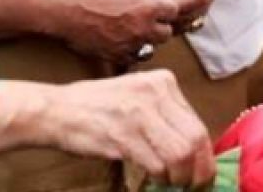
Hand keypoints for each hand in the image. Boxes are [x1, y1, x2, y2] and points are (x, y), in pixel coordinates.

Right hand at [36, 0, 177, 64]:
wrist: (61, 8)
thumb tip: (150, 0)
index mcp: (147, 7)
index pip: (173, 11)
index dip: (167, 7)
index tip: (159, 5)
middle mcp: (142, 29)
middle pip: (166, 33)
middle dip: (160, 26)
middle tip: (148, 19)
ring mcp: (129, 45)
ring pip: (150, 49)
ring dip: (146, 41)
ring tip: (135, 33)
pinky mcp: (114, 57)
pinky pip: (131, 59)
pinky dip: (130, 52)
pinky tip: (121, 43)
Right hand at [42, 71, 214, 187]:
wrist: (57, 110)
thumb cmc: (96, 106)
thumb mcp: (138, 95)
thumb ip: (165, 114)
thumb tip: (193, 146)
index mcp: (163, 82)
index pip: (198, 123)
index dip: (205, 155)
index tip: (202, 171)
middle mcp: (155, 93)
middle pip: (195, 139)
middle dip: (200, 170)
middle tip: (195, 186)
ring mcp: (139, 113)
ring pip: (180, 154)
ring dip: (179, 178)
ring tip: (172, 184)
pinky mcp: (123, 135)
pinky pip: (156, 164)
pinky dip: (160, 178)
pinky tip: (155, 180)